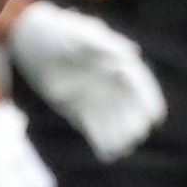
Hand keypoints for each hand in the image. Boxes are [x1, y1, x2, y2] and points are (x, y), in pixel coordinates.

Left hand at [6, 2, 165, 159]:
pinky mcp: (81, 113)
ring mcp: (97, 100)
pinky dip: (103, 143)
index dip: (149, 100)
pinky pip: (96, 132)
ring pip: (115, 124)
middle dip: (135, 122)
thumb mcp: (82, 33)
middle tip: (134, 135)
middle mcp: (112, 85)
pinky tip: (106, 155)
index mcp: (119, 63)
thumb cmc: (60, 31)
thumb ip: (105, 45)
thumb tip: (131, 54)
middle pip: (131, 109)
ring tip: (121, 148)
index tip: (153, 116)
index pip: (141, 85)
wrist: (33, 42)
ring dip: (121, 137)